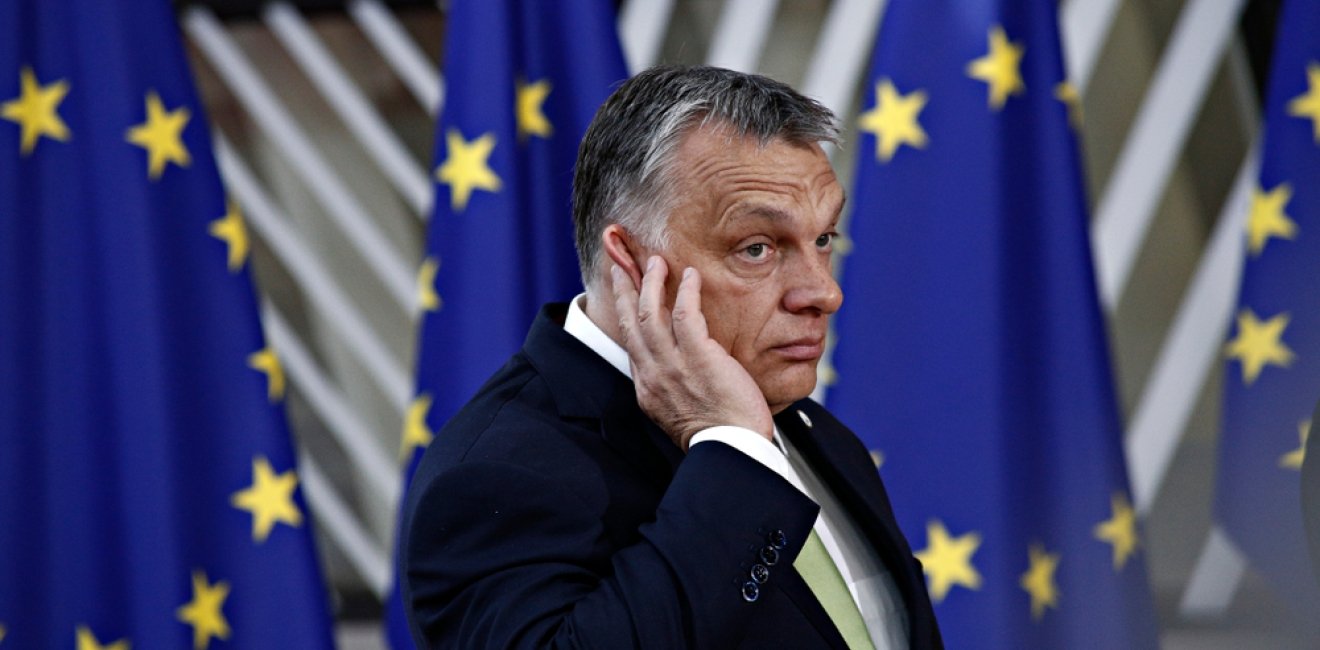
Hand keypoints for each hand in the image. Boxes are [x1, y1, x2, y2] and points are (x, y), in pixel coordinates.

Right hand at [611, 256, 773, 449]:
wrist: (733, 450)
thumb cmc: (718, 434)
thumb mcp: (679, 413)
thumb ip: (671, 387)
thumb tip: (675, 368)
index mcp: (647, 388)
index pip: (630, 342)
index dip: (625, 314)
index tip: (625, 294)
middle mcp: (653, 375)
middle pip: (631, 322)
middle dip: (625, 290)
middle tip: (622, 266)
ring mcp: (673, 367)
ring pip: (651, 313)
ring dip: (651, 283)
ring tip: (657, 261)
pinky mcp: (699, 359)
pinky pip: (686, 315)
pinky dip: (686, 292)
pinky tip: (691, 276)